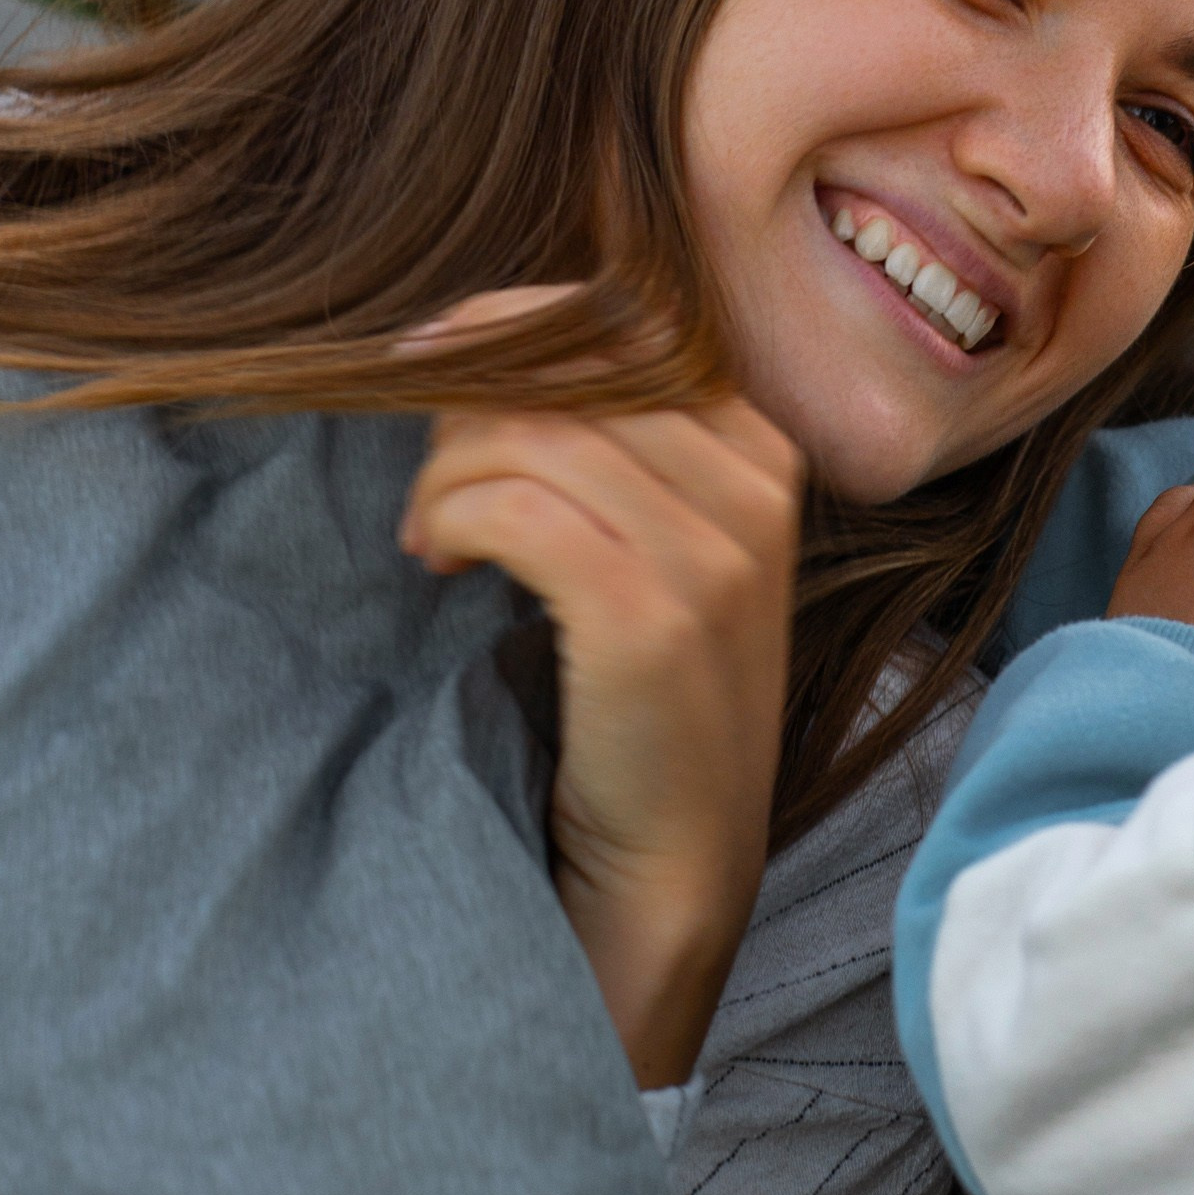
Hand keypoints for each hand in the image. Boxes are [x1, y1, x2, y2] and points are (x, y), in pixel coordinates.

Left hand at [398, 292, 803, 1088]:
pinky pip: (512, 505)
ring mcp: (718, 553)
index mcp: (765, 452)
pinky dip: (450, 522)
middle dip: (463, 405)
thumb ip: (606, 444)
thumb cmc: (634, 712)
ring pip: (526, 430)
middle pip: (568, 361)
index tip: (428, 373)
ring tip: (431, 547)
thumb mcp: (649, 552)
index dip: (509, 326)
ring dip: (444, 479)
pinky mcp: (656, 618)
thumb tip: (482, 336)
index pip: (622, 318)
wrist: (669, 876)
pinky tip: (439, 569)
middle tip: (428, 491)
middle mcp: (758, 486)